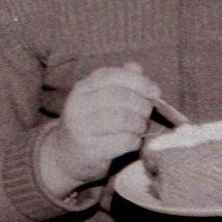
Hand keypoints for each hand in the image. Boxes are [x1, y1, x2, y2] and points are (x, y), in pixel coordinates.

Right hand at [40, 63, 161, 192]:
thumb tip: (136, 68)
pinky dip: (135, 141)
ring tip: (140, 128)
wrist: (66, 153)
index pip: (112, 76)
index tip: (155, 92)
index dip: (139, 81)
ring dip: (140, 124)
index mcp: (82, 88)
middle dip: (143, 105)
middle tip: (147, 114)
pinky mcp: (89, 150)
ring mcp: (81, 128)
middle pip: (121, 97)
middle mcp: (78, 105)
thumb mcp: (99, 97)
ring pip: (124, 120)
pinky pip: (123, 142)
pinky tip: (132, 141)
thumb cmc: (90, 121)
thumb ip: (118, 81)